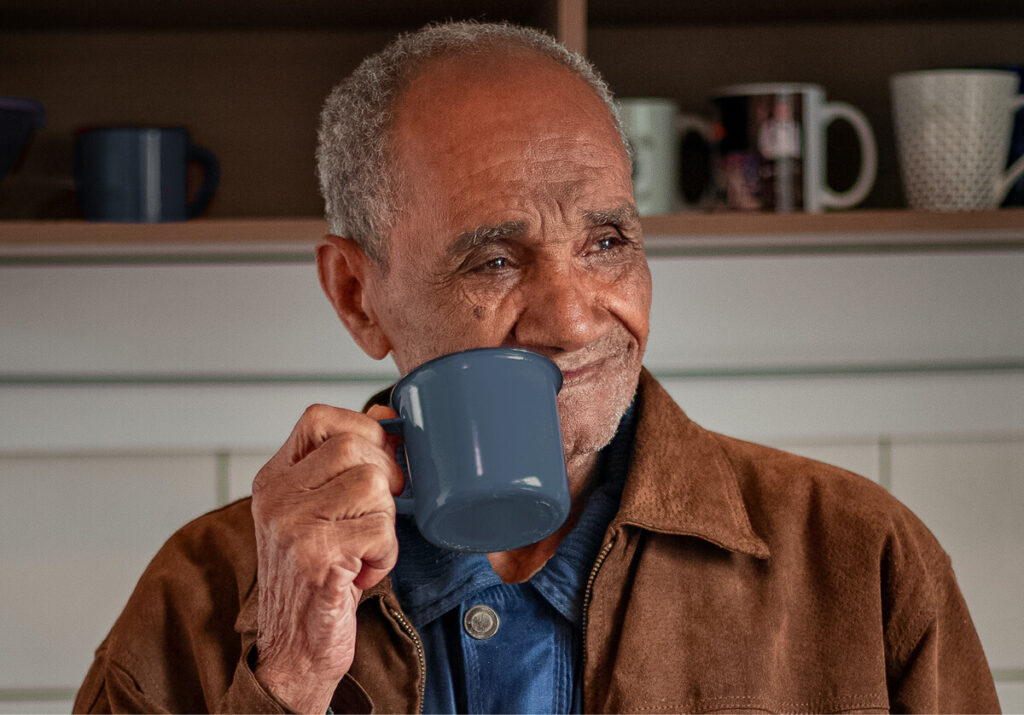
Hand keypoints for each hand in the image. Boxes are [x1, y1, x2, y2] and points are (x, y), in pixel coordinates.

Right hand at [250, 403, 402, 713]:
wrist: (293, 648)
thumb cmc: (316, 576)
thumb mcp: (322, 511)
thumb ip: (348, 463)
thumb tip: (386, 416)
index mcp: (275, 479)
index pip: (319, 418)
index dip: (362, 432)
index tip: (376, 464)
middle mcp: (276, 498)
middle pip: (355, 449)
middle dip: (384, 482)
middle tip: (374, 518)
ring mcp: (292, 527)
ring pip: (373, 487)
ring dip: (385, 523)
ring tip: (364, 549)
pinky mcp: (316, 559)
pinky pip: (379, 532)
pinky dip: (385, 556)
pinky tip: (362, 573)